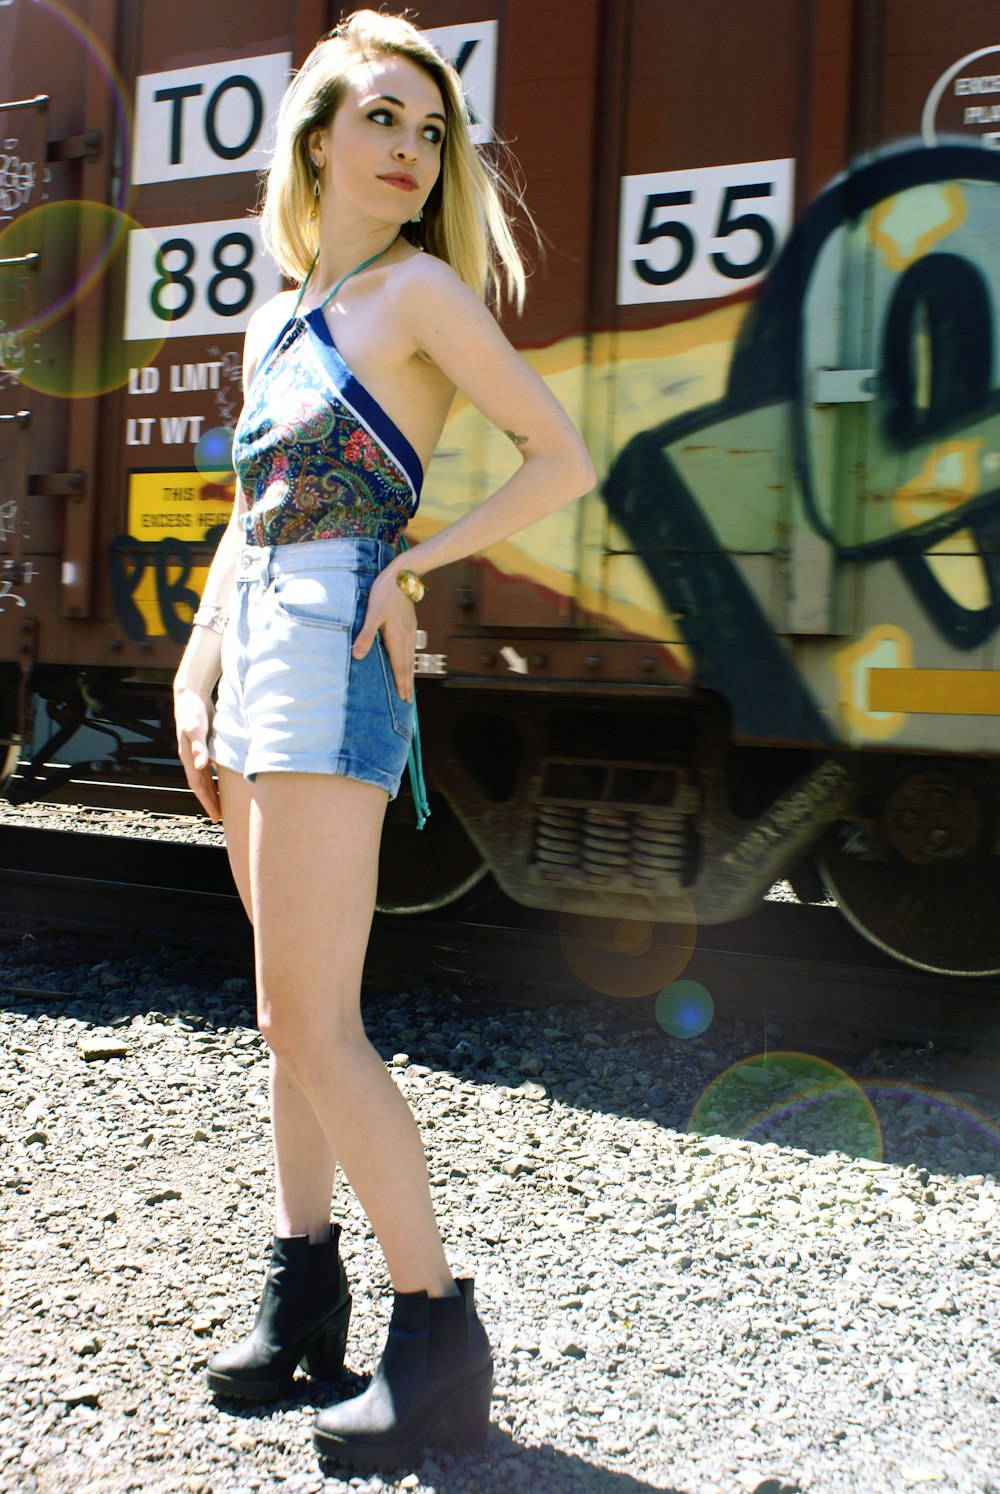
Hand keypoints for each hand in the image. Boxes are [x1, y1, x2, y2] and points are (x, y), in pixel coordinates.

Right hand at [174, 685, 221, 820]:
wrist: (189, 694)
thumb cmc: (192, 710)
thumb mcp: (196, 728)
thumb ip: (199, 746)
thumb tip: (201, 765)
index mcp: (188, 757)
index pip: (198, 785)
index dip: (206, 801)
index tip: (215, 816)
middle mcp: (191, 757)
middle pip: (201, 785)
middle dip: (210, 802)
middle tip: (219, 818)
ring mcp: (196, 752)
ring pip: (205, 778)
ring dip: (212, 792)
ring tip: (221, 805)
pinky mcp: (204, 745)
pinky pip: (209, 767)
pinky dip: (215, 777)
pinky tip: (224, 781)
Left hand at [351, 569, 415, 702]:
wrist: (403, 576)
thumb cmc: (385, 593)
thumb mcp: (372, 614)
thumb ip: (365, 635)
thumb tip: (357, 656)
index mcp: (397, 638)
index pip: (399, 667)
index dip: (401, 684)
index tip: (403, 699)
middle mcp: (406, 638)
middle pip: (407, 666)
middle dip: (407, 684)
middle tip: (408, 701)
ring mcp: (410, 631)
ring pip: (411, 659)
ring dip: (409, 675)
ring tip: (409, 687)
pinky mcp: (410, 625)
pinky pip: (411, 650)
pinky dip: (410, 661)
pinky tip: (409, 662)